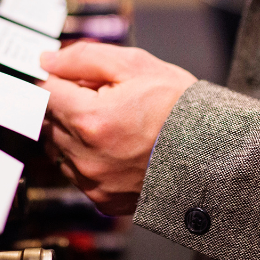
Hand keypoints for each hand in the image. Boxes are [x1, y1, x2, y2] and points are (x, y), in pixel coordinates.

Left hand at [39, 42, 197, 214]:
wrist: (215, 153)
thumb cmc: (180, 108)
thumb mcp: (135, 65)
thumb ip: (83, 59)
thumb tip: (48, 61)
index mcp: (91, 120)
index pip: (45, 93)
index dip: (57, 79)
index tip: (69, 76)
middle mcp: (86, 156)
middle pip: (50, 120)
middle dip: (70, 103)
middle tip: (103, 97)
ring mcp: (93, 182)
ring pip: (60, 148)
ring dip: (75, 132)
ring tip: (113, 122)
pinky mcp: (103, 200)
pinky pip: (77, 172)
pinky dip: (88, 157)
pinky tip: (117, 146)